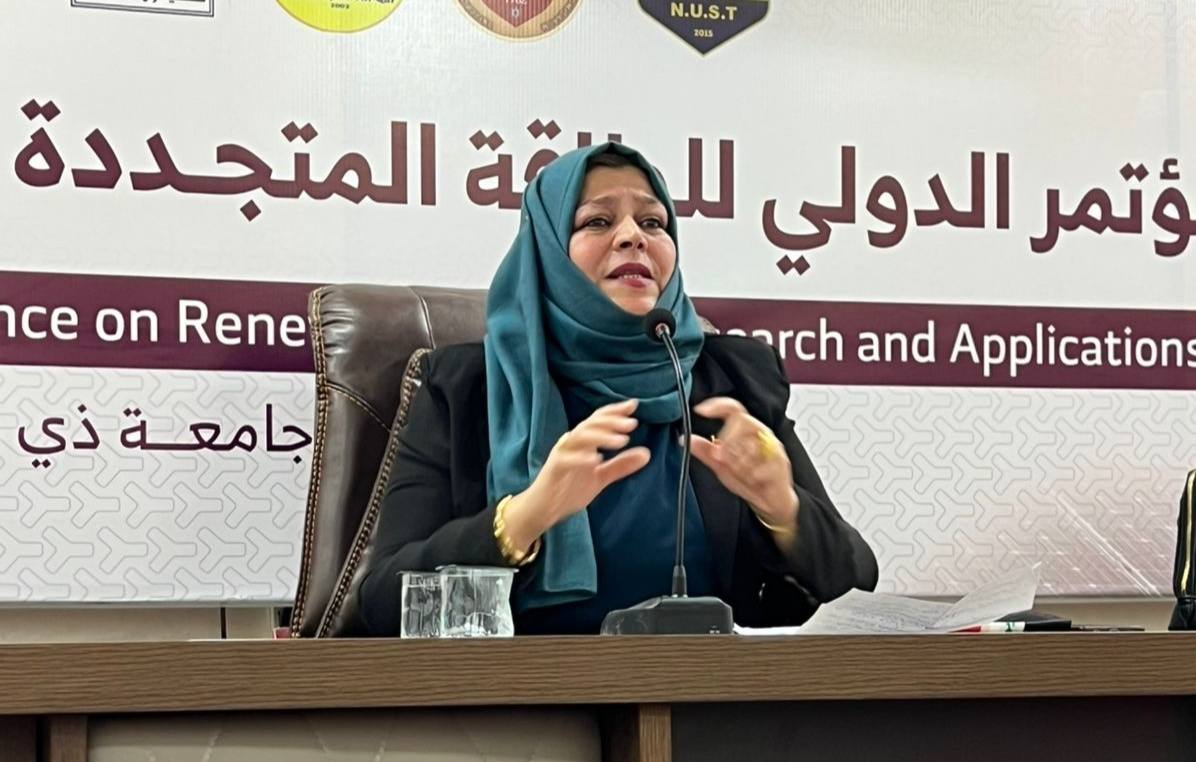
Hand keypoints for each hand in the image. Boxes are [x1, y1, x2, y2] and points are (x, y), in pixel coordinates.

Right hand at [501, 399, 649, 551]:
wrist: (544, 509)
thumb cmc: (569, 489)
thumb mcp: (601, 477)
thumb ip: (621, 465)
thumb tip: (647, 453)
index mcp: (583, 442)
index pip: (599, 420)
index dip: (615, 411)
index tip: (633, 405)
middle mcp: (572, 443)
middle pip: (591, 424)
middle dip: (612, 421)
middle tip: (632, 424)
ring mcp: (561, 454)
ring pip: (580, 437)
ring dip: (601, 436)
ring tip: (622, 441)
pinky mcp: (554, 469)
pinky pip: (566, 459)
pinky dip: (581, 458)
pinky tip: (596, 459)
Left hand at [689, 397, 798, 532]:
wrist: (771, 502)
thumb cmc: (750, 480)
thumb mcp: (721, 466)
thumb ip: (705, 451)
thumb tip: (685, 439)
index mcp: (746, 431)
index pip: (733, 408)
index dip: (718, 405)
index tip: (701, 410)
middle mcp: (761, 434)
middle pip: (742, 421)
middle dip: (727, 440)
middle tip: (720, 458)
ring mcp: (773, 447)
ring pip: (751, 444)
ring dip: (739, 462)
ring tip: (739, 473)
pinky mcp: (781, 462)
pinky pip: (762, 464)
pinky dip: (752, 474)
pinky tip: (751, 480)